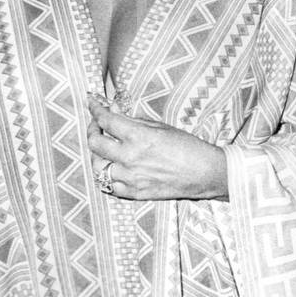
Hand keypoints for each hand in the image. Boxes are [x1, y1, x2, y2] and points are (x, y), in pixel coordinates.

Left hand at [87, 97, 227, 200]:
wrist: (203, 173)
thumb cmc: (186, 146)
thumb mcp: (161, 126)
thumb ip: (134, 120)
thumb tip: (114, 110)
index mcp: (139, 137)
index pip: (106, 120)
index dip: (95, 109)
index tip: (92, 103)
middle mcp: (130, 158)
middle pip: (95, 143)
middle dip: (92, 129)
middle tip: (96, 124)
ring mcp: (130, 178)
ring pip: (97, 167)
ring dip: (97, 154)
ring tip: (103, 148)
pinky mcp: (134, 193)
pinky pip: (109, 185)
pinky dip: (106, 174)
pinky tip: (111, 167)